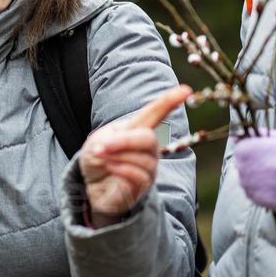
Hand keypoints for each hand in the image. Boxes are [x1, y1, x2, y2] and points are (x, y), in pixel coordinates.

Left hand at [79, 86, 191, 227]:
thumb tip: (124, 145)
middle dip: (124, 142)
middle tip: (102, 146)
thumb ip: (114, 139)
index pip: (156, 113)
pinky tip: (110, 168)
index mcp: (136, 130)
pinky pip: (140, 176)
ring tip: (103, 158)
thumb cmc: (96, 158)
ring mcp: (148, 167)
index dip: (170, 101)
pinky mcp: (143, 186)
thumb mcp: (98, 142)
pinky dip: (122, 169)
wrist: (90, 185)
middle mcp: (147, 148)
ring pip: (144, 159)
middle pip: (149, 139)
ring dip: (118, 157)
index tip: (186, 90)